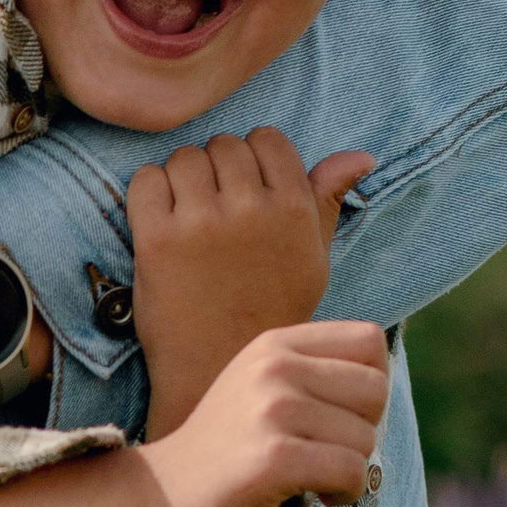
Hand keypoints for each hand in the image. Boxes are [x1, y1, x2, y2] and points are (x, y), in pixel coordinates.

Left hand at [129, 130, 374, 430]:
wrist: (217, 367)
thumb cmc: (270, 311)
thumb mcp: (312, 259)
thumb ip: (328, 201)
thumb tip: (361, 155)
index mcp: (293, 209)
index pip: (267, 139)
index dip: (254, 158)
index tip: (245, 189)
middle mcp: (249, 209)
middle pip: (224, 145)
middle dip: (217, 168)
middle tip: (214, 208)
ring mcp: (200, 222)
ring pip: (184, 157)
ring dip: (181, 179)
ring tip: (188, 217)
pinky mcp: (156, 237)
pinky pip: (145, 180)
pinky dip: (148, 194)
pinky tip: (159, 223)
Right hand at [134, 321, 388, 506]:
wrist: (157, 499)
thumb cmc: (224, 452)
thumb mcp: (261, 389)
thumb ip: (311, 372)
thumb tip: (381, 379)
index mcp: (274, 344)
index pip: (369, 342)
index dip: (368, 387)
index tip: (336, 418)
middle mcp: (273, 367)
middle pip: (375, 391)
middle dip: (363, 431)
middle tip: (324, 452)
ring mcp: (271, 410)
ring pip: (365, 438)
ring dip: (350, 470)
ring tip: (310, 477)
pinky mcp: (273, 458)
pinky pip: (351, 471)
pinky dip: (345, 493)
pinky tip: (315, 496)